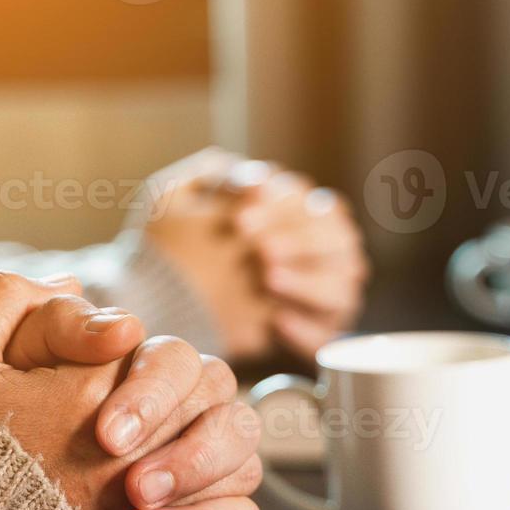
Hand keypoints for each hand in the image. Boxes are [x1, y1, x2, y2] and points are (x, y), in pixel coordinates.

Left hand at [0, 272, 261, 509]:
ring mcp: (178, 508)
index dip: (158, 397)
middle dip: (194, 462)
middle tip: (132, 491)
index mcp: (136, 388)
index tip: (106, 435)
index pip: (190, 370)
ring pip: (240, 509)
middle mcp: (171, 443)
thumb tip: (119, 321)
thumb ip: (26, 309)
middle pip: (237, 434)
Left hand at [134, 148, 367, 364]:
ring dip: (308, 284)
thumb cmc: (183, 240)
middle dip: (302, 242)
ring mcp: (326, 295)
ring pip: (341, 289)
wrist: (168, 295)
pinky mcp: (316, 333)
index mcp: (306, 214)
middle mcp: (326, 253)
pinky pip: (325, 335)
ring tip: (269, 281)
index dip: (286, 205)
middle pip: (339, 242)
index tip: (244, 213)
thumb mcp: (187, 196)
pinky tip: (276, 321)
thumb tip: (254, 179)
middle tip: (261, 249)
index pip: (316, 204)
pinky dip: (306, 329)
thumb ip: (219, 174)